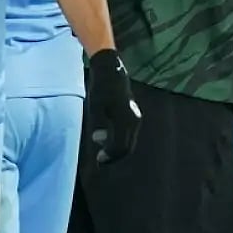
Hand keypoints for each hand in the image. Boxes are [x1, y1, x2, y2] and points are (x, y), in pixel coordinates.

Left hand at [85, 49, 141, 163]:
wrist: (111, 73)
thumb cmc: (100, 89)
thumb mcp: (96, 108)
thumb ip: (99, 125)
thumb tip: (98, 140)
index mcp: (124, 119)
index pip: (120, 146)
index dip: (110, 156)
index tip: (99, 159)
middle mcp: (133, 120)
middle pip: (126, 147)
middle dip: (114, 155)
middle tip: (100, 159)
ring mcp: (136, 118)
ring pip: (129, 142)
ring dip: (116, 148)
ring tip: (102, 149)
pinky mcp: (134, 117)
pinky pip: (129, 135)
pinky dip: (120, 141)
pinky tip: (108, 139)